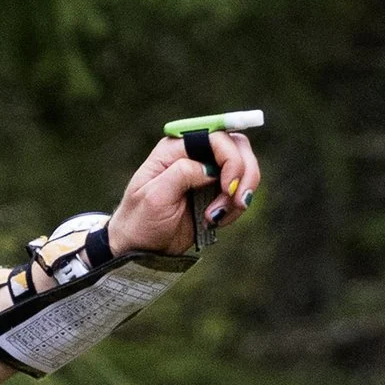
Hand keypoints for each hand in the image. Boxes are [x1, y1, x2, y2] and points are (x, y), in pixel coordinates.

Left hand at [106, 127, 261, 257]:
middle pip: (237, 146)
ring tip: (216, 217)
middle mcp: (193, 154)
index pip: (216, 135)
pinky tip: (216, 221)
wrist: (140, 249)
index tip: (228, 186)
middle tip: (236, 201)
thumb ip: (181, 174)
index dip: (230, 156)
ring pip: (245, 167)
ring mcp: (207, 172)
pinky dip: (236, 207)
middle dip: (243, 174)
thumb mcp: (155, 196)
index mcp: (174, 148)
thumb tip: (210, 168)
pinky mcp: (216, 191)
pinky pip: (241, 190)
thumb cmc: (140, 220)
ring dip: (240, 194)